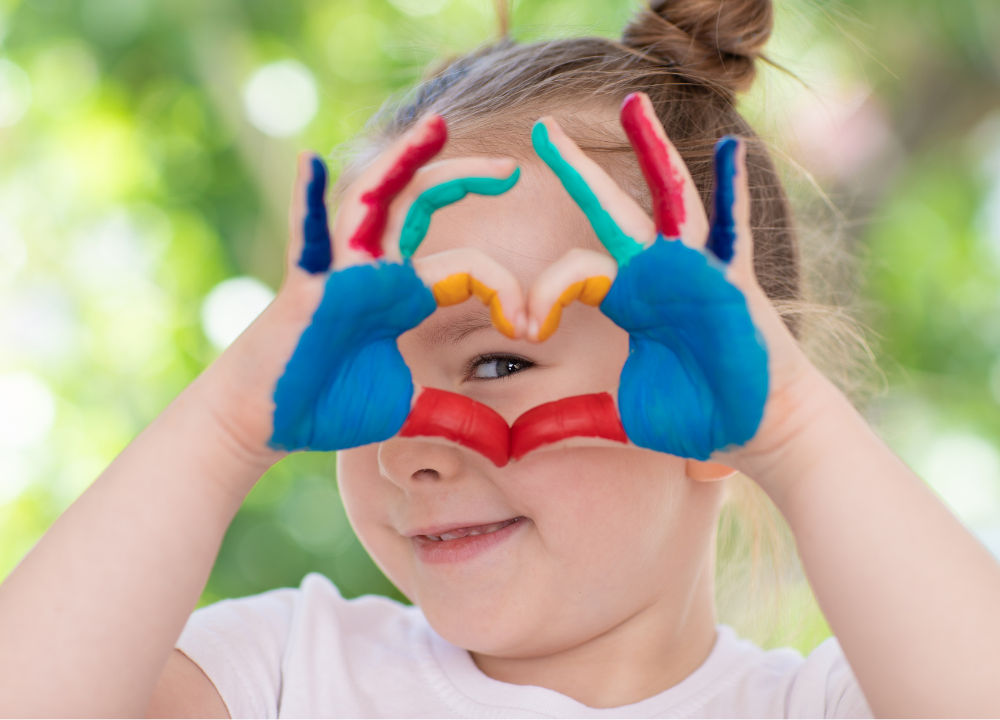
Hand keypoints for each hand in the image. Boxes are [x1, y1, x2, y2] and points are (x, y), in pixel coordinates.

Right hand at [271, 115, 523, 451]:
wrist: (269, 421)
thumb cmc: (331, 404)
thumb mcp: (409, 404)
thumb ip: (454, 412)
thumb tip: (503, 442)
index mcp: (404, 293)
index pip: (466, 267)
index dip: (505, 290)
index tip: (533, 325)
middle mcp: (375, 270)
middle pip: (421, 206)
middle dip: (464, 180)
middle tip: (514, 168)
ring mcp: (339, 272)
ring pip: (374, 202)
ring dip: (403, 162)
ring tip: (436, 126)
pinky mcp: (306, 288)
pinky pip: (306, 238)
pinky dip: (306, 201)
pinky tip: (309, 162)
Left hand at [525, 92, 809, 463]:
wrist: (758, 430)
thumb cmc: (694, 416)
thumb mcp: (619, 417)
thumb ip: (570, 420)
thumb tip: (516, 443)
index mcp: (628, 298)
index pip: (573, 272)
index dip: (542, 294)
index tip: (525, 330)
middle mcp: (658, 274)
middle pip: (612, 210)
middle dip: (577, 170)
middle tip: (542, 130)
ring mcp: (698, 271)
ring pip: (670, 201)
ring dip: (652, 153)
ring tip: (632, 104)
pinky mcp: (734, 281)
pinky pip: (735, 230)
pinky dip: (735, 191)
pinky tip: (731, 148)